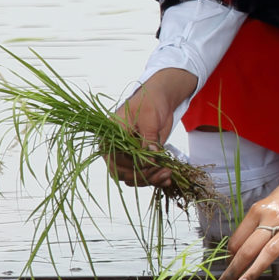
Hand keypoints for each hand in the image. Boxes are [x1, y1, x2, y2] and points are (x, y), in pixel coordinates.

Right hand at [108, 69, 199, 188]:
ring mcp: (128, 155)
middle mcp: (116, 149)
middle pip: (123, 173)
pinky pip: (144, 174)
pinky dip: (155, 179)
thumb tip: (151, 159)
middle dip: (143, 176)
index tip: (151, 163)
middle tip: (163, 171)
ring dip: (150, 179)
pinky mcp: (141, 159)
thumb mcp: (148, 119)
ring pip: (133, 177)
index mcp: (111, 137)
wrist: (160, 99)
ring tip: (168, 173)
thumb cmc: (149, 102)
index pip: (115, 159)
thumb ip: (148, 138)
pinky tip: (167, 180)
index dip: (132, 166)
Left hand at [219, 177, 278, 279]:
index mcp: (258, 211)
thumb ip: (254, 226)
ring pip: (268, 252)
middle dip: (234, 268)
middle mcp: (271, 219)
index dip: (230, 257)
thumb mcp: (266, 207)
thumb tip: (237, 250)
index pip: (238, 239)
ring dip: (253, 271)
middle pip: (248, 248)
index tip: (229, 268)